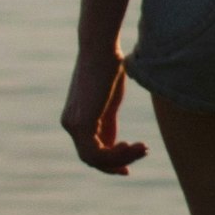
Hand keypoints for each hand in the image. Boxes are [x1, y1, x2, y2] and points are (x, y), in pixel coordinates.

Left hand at [60, 43, 150, 176]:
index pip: (90, 150)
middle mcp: (70, 124)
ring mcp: (73, 125)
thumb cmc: (108, 65)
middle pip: (92, 158)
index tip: (128, 168)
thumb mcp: (109, 100)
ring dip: (123, 158)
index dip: (110, 162)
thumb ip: (107, 121)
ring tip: (144, 148)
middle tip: (141, 153)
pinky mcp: (82, 123)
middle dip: (117, 163)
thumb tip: (114, 143)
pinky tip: (135, 146)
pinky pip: (98, 153)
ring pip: (95, 159)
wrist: (100, 47)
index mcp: (76, 118)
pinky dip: (118, 154)